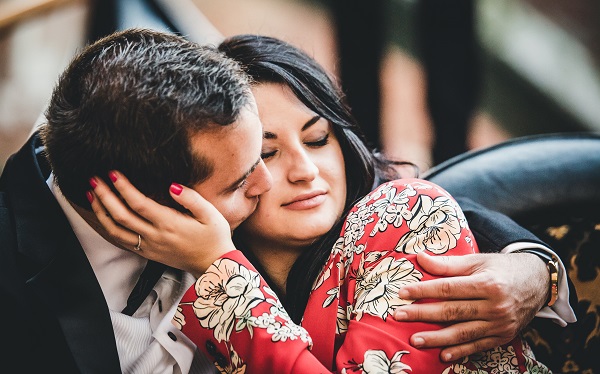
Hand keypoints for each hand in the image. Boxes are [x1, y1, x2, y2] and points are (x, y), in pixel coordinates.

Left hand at [88, 170, 235, 276]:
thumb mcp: (211, 215)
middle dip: (105, 196)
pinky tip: (103, 217)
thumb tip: (172, 186)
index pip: (139, 204)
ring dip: (101, 212)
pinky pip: (121, 242)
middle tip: (95, 179)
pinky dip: (107, 228)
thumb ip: (191, 198)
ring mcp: (149, 247)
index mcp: (169, 224)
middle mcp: (155, 236)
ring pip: (115, 231)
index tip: (114, 173)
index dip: (123, 188)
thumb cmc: (214, 238)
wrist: (214, 266)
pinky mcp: (147, 254)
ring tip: (92, 195)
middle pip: (121, 216)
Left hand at [393, 251, 548, 360]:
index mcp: (487, 283)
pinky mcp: (503, 336)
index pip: (448, 288)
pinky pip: (478, 346)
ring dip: (437, 338)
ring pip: (463, 333)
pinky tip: (443, 355)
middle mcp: (495, 306)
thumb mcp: (478, 261)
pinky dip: (460, 351)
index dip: (423, 291)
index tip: (403, 293)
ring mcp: (500, 324)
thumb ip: (448, 264)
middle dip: (423, 314)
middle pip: (452, 311)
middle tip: (399, 315)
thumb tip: (419, 257)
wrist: (538, 282)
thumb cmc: (502, 268)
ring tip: (415, 339)